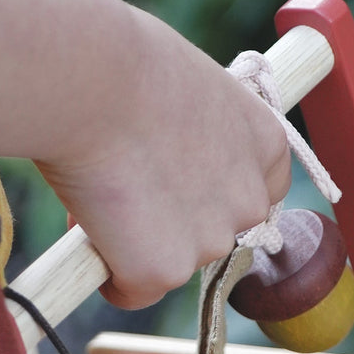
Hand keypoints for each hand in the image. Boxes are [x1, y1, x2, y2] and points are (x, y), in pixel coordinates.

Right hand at [38, 5, 291, 309]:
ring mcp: (211, 242)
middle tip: (123, 183)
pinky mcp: (164, 271)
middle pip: (212, 234)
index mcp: (266, 145)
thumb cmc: (121, 62)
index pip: (259, 192)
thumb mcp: (184, 88)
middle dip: (172, 223)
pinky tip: (87, 227)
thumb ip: (195, 133)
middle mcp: (250, 200)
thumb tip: (166, 160)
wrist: (87, 78)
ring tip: (98, 189)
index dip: (211, 192)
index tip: (176, 181)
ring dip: (135, 243)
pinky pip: (133, 290)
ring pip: (169, 262)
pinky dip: (107, 271)